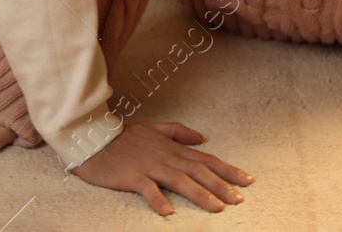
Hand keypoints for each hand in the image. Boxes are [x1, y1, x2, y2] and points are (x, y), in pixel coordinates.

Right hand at [71, 121, 252, 216]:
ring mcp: (149, 166)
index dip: (227, 170)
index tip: (246, 180)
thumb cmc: (124, 137)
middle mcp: (166, 156)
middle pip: (199, 172)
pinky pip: (148, 190)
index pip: (206, 159)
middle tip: (239, 199)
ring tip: (216, 207)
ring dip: (199, 194)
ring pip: (180, 181)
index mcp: (172, 148)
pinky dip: (158, 200)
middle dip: (221, 185)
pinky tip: (169, 212)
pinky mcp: (132, 176)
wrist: (95, 139)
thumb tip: (201, 137)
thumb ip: (178, 132)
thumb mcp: (154, 128)